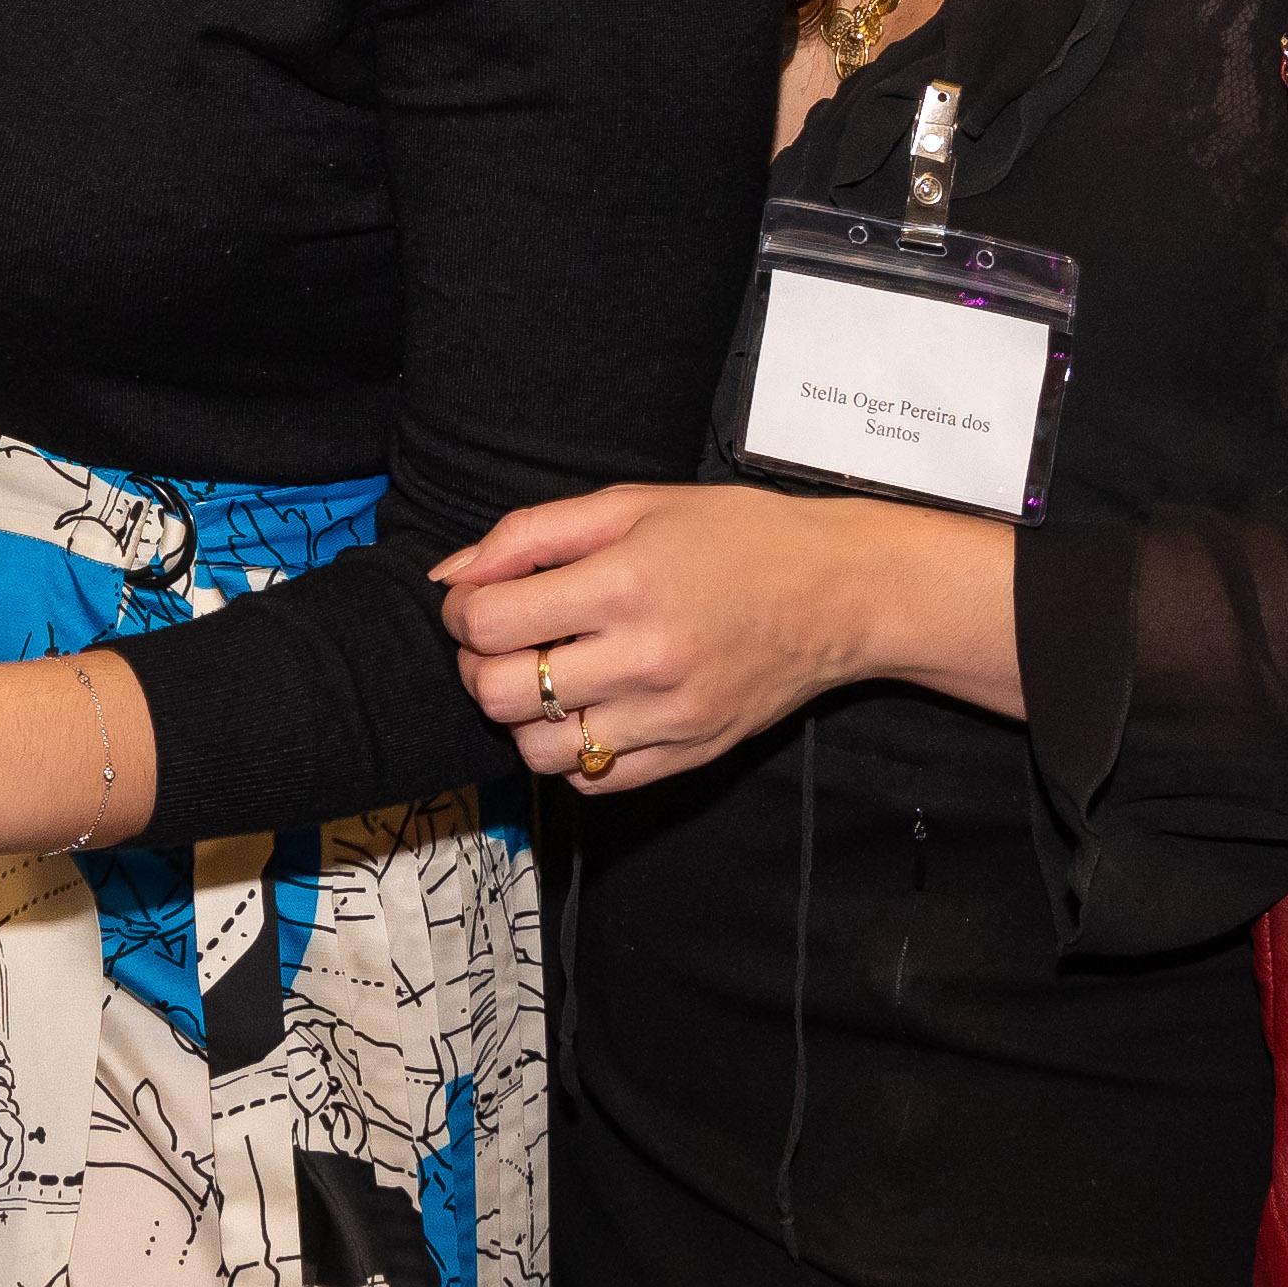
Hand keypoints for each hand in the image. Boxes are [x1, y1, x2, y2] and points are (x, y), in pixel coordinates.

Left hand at [433, 481, 1004, 799]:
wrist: (838, 591)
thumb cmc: (733, 536)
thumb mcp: (629, 505)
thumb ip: (528, 535)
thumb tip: (450, 576)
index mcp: (622, 584)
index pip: (487, 625)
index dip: (461, 612)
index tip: (478, 601)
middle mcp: (644, 659)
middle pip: (500, 694)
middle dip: (480, 665)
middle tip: (505, 640)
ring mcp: (668, 717)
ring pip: (537, 750)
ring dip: (522, 716)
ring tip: (548, 676)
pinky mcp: (689, 755)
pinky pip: (592, 781)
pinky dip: (570, 753)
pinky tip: (587, 709)